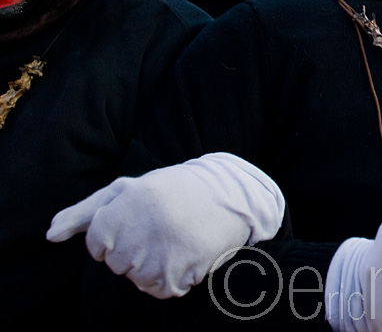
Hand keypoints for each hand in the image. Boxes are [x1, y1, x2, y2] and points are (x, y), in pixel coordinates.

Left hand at [47, 153, 284, 298]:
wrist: (232, 195)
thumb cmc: (173, 191)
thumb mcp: (127, 190)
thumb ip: (85, 212)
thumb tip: (50, 235)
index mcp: (124, 203)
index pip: (98, 244)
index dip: (118, 236)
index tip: (143, 222)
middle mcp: (140, 227)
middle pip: (117, 264)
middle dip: (136, 251)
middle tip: (163, 229)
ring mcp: (160, 252)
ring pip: (136, 279)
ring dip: (154, 266)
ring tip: (176, 240)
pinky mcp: (180, 270)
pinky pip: (160, 290)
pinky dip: (172, 279)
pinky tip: (185, 255)